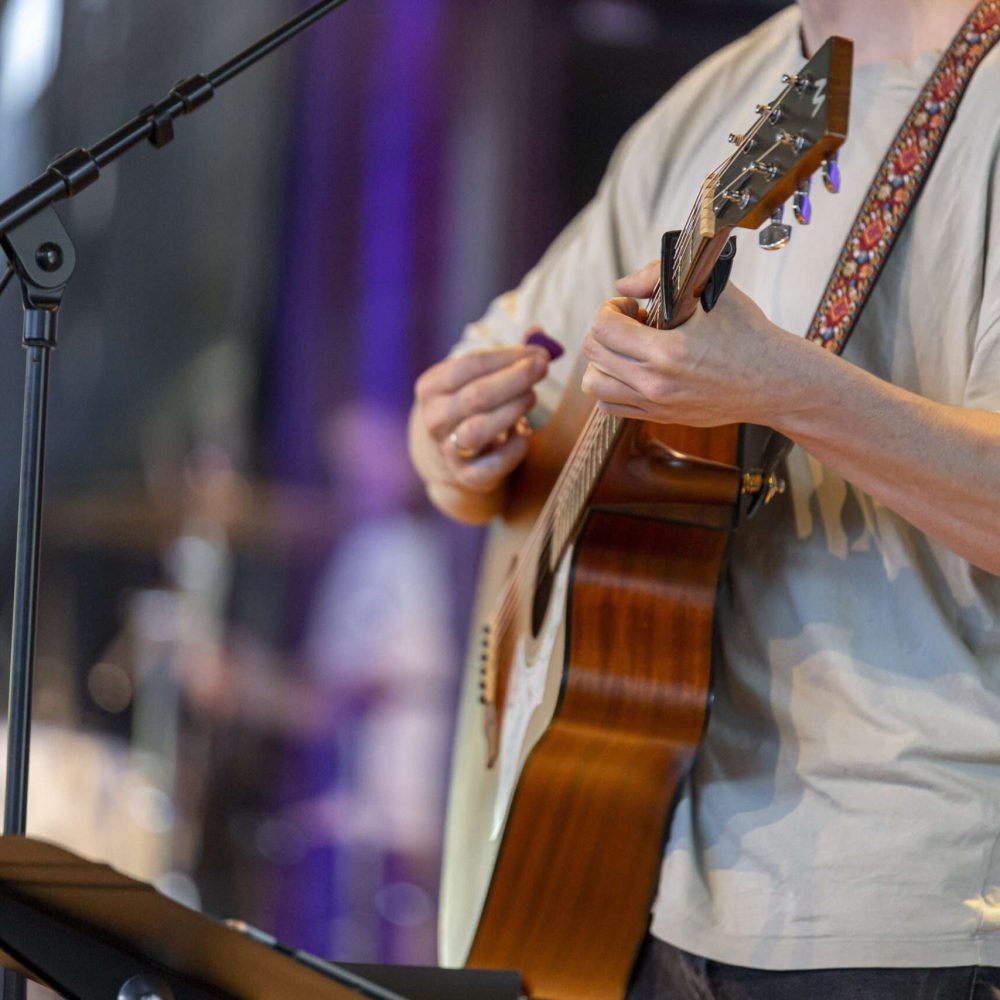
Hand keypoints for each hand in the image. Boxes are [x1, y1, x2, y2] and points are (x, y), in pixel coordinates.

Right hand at [414, 343, 549, 494]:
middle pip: (475, 396)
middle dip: (514, 379)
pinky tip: (525, 435)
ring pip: (477, 431)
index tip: (538, 352)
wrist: (447, 455)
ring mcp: (446, 451)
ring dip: (510, 411)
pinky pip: (490, 467)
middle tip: (542, 368)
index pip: (468, 365)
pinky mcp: (466, 477)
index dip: (506, 357)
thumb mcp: (477, 378)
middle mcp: (433, 419)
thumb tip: (538, 332)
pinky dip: (512, 451)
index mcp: (431, 387)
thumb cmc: (470, 405)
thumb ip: (508, 356)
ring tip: (532, 397)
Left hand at [581, 260, 808, 427]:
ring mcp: (655, 404)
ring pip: (594, 384)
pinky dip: (612, 386)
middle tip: (630, 322)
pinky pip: (610, 406)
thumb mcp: (711, 290)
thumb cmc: (747, 335)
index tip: (631, 305)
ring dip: (603, 360)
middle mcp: (654, 383)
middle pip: (593, 353)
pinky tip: (634, 369)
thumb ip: (659, 277)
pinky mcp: (659, 417)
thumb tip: (623, 285)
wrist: (773, 382)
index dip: (609, 308)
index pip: (602, 328)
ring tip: (628, 348)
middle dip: (604, 329)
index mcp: (666, 351)